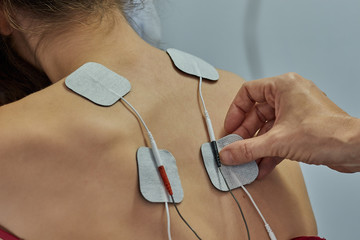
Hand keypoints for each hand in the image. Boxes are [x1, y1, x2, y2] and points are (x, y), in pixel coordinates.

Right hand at [220, 72, 359, 178]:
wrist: (355, 148)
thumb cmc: (327, 133)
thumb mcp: (278, 142)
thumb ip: (248, 149)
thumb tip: (228, 153)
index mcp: (283, 86)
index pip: (248, 92)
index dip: (235, 111)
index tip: (230, 128)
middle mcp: (289, 95)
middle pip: (256, 113)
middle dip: (246, 134)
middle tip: (236, 148)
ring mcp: (296, 111)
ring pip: (268, 127)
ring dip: (257, 146)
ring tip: (247, 161)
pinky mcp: (302, 127)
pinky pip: (279, 136)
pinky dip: (270, 150)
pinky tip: (262, 166)